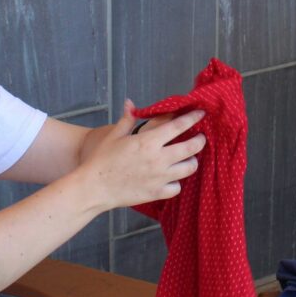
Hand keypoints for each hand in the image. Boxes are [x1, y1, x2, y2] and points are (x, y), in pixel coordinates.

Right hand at [72, 100, 205, 210]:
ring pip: (189, 168)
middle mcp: (159, 159)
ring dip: (191, 161)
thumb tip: (130, 103)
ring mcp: (160, 177)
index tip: (200, 113)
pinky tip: (172, 178)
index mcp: (149, 141)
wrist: (94, 187)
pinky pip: (177, 187)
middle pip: (192, 147)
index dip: (192, 117)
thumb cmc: (102, 160)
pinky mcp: (157, 193)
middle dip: (200, 140)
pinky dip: (177, 182)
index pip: (179, 125)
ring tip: (188, 158)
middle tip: (200, 137)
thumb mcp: (115, 136)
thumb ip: (127, 119)